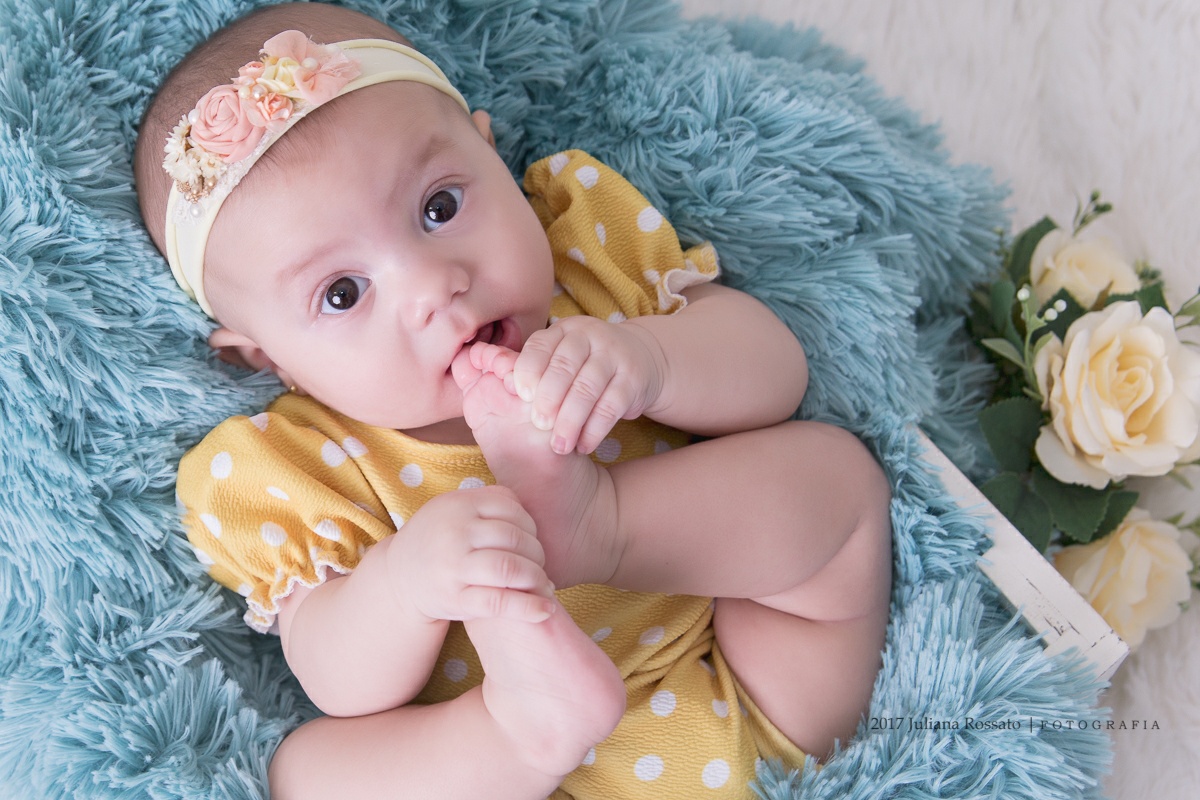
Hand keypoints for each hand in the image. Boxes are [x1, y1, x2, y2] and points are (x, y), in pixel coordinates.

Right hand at [386, 485, 556, 623]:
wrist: (398, 578)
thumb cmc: (439, 541)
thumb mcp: (454, 510)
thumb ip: (489, 504)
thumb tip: (532, 517)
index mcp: (458, 505)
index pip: (511, 508)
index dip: (530, 526)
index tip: (532, 541)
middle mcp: (454, 532)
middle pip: (515, 538)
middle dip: (537, 554)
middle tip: (540, 565)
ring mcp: (452, 567)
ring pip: (510, 568)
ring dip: (536, 578)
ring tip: (544, 585)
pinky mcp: (454, 599)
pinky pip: (498, 602)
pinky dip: (528, 607)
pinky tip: (545, 609)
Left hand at [466, 316, 665, 454]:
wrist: (640, 360)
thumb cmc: (582, 365)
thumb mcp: (557, 356)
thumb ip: (523, 365)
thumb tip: (468, 363)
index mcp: (563, 331)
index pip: (540, 347)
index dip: (528, 370)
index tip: (517, 394)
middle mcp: (589, 336)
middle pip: (565, 367)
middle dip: (549, 399)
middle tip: (537, 425)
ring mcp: (614, 356)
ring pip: (588, 388)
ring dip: (571, 420)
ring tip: (559, 445)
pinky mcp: (633, 378)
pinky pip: (612, 405)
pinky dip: (596, 429)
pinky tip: (583, 446)